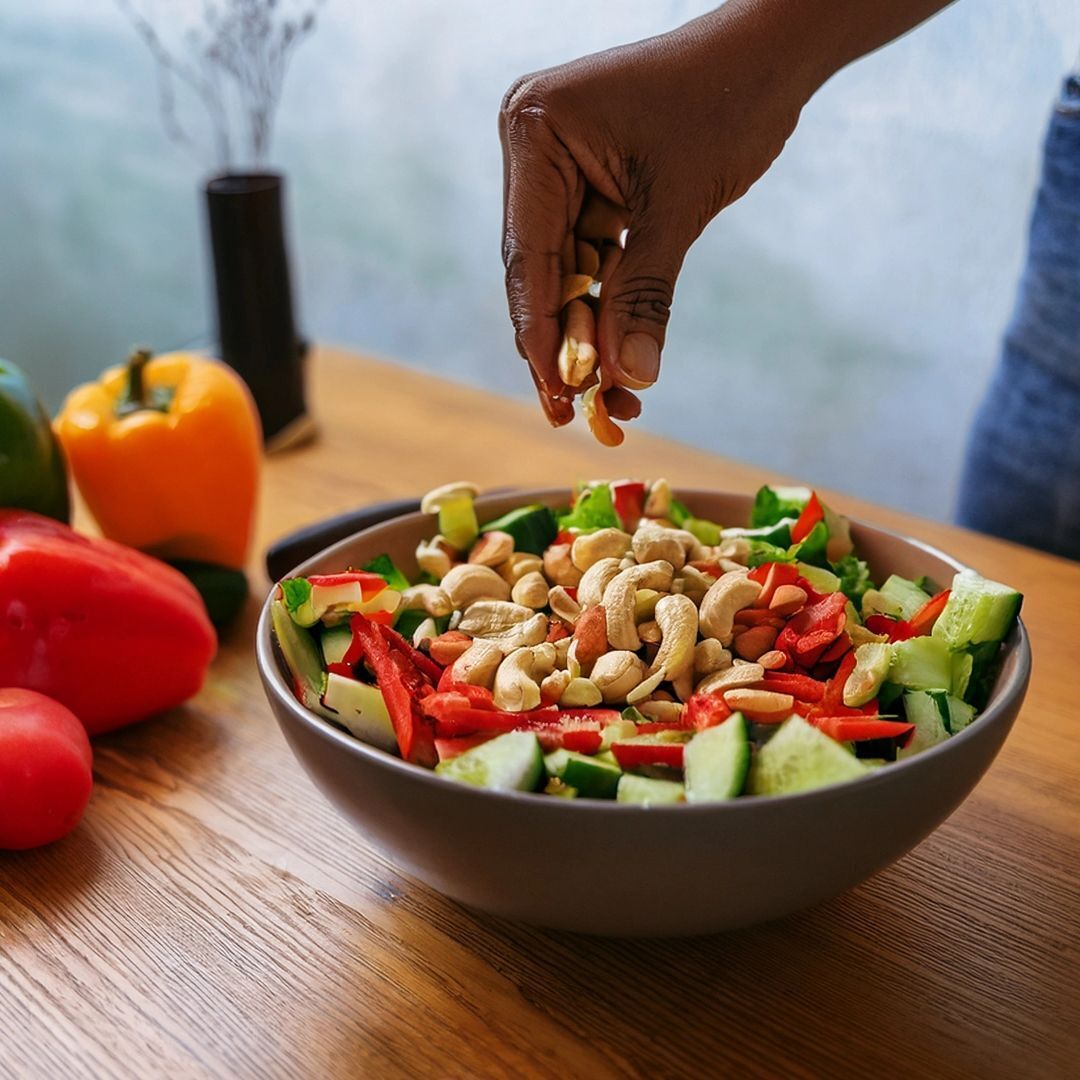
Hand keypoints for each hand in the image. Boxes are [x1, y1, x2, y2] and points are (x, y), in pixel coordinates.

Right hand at [499, 0, 952, 433]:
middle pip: (539, 273)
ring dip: (593, 335)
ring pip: (566, 275)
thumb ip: (645, 293)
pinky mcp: (588, 184)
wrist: (772, 53)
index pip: (527, 258)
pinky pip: (591, 259)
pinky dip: (611, 304)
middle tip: (580, 414)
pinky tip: (624, 356)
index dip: (541, 337)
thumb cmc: (727, 102)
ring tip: (616, 399)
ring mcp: (558, 167)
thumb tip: (629, 377)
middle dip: (568, 344)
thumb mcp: (679, 206)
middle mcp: (534, 150)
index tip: (558, 399)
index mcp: (535, 135)